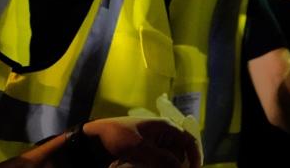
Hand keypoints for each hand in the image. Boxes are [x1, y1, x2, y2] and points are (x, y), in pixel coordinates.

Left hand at [83, 116, 200, 167]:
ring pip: (170, 159)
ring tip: (147, 166)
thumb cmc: (116, 137)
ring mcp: (155, 143)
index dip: (195, 156)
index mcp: (165, 126)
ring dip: (166, 165)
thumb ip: (161, 158)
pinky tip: (146, 167)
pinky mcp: (147, 152)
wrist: (94, 139)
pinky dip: (158, 166)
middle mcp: (163, 134)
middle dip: (178, 164)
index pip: (189, 140)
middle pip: (181, 152)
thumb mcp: (138, 148)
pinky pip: (159, 162)